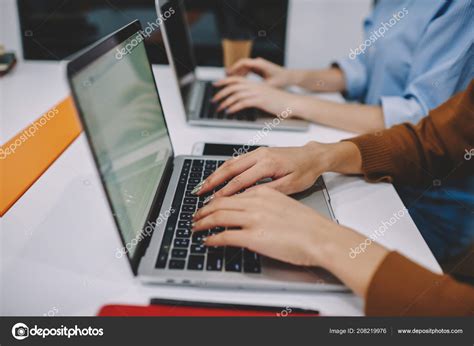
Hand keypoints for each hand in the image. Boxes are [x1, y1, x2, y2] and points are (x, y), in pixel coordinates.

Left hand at [192, 187, 333, 265]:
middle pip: (220, 203)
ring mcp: (253, 219)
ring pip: (218, 216)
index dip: (216, 199)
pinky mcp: (253, 236)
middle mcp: (256, 202)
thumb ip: (266, 204)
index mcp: (263, 192)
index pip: (232, 192)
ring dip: (203, 222)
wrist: (321, 236)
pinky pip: (225, 235)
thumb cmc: (309, 225)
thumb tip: (253, 212)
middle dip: (204, 210)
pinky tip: (207, 241)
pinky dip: (212, 238)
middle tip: (196, 216)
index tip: (209, 203)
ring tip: (196, 227)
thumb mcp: (284, 204)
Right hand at [196, 143, 330, 197]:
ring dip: (215, 173)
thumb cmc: (305, 171)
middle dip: (212, 180)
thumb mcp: (290, 186)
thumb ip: (268, 191)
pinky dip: (223, 168)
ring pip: (230, 162)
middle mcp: (260, 155)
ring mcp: (258, 152)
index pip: (240, 181)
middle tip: (199, 191)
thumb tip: (247, 198)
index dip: (225, 192)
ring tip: (203, 185)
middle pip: (230, 168)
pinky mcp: (258, 152)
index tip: (214, 201)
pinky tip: (217, 176)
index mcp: (268, 164)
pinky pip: (236, 160)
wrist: (313, 156)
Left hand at [212, 77, 299, 114]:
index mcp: (255, 84)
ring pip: (236, 94)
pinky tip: (229, 111)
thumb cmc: (281, 102)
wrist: (293, 103)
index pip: (236, 79)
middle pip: (233, 85)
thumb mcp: (266, 97)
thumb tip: (244, 102)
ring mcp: (258, 92)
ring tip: (219, 108)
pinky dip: (234, 107)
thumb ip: (255, 97)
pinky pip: (243, 102)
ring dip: (225, 101)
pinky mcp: (260, 100)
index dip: (224, 81)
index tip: (215, 85)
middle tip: (213, 99)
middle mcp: (255, 86)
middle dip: (221, 92)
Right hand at [226, 57, 292, 87]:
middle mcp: (258, 62)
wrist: (289, 77)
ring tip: (229, 81)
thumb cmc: (282, 79)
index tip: (227, 74)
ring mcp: (258, 65)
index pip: (243, 62)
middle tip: (224, 78)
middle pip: (241, 65)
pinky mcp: (258, 68)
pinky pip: (247, 70)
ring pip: (243, 68)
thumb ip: (259, 87)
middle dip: (232, 71)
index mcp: (260, 64)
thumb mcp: (270, 85)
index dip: (234, 68)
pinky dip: (241, 76)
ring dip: (236, 74)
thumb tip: (250, 93)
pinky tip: (238, 83)